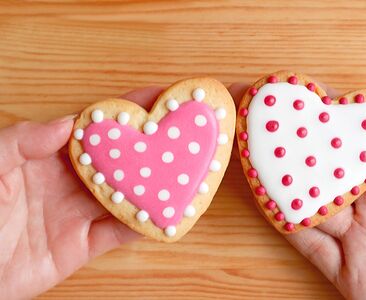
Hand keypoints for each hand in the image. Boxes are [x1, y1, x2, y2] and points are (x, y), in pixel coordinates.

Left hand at [0, 87, 166, 298]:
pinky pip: (119, 233)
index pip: (97, 127)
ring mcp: (78, 213)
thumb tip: (69, 123)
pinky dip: (144, 224)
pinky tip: (167, 214)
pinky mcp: (82, 246)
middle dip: (151, 145)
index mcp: (49, 156)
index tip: (158, 98)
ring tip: (186, 170)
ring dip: (155, 184)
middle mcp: (70, 182)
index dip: (126, 111)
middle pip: (119, 159)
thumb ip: (22, 140)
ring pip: (126, 195)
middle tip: (185, 132)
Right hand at [231, 83, 365, 298]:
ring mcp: (360, 235)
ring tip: (247, 145)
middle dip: (289, 136)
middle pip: (324, 164)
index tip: (297, 88)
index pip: (357, 135)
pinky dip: (286, 221)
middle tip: (254, 111)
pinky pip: (310, 243)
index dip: (327, 110)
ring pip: (310, 200)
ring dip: (278, 174)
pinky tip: (265, 196)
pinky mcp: (349, 271)